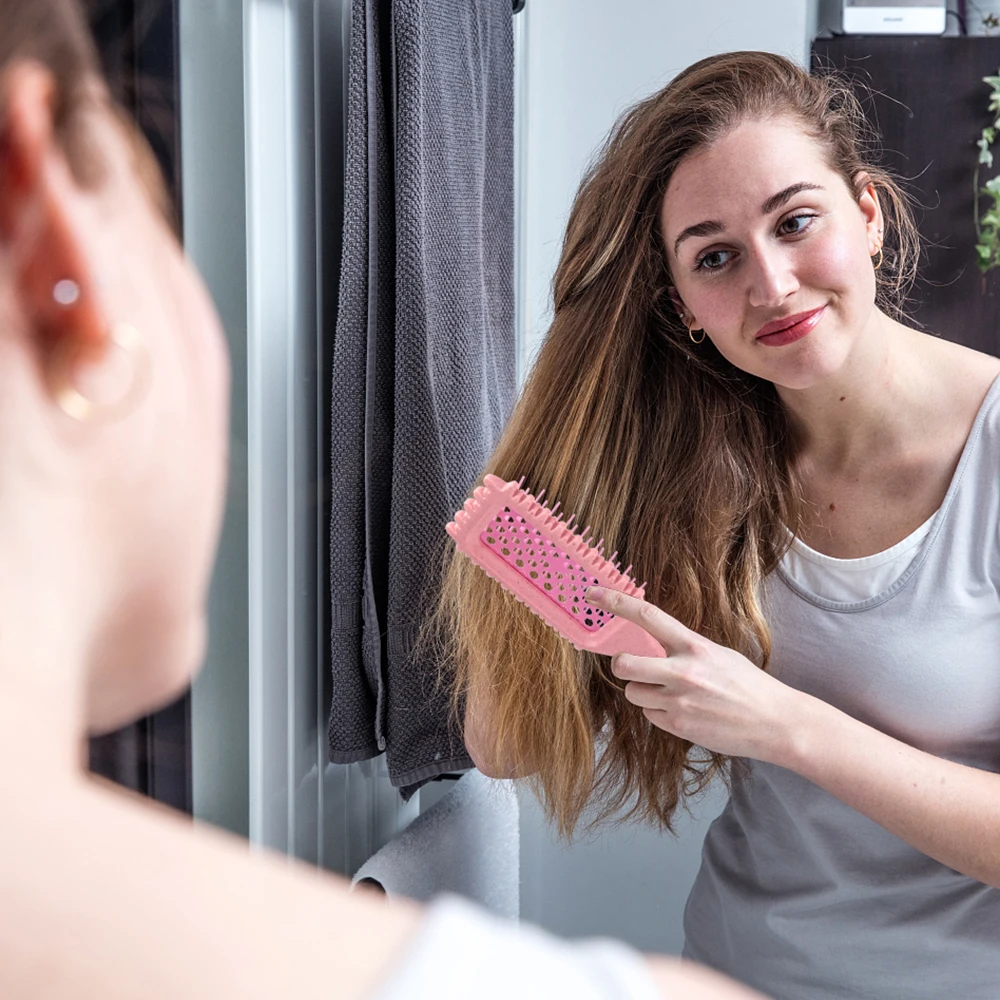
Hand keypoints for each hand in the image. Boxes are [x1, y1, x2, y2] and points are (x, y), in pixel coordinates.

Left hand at [585, 586, 803, 763]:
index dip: (615, 602)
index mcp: (694, 645)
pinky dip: (659, 713)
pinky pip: (649, 715)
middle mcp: (683, 671)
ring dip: (644, 692)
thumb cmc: (747, 685)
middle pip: (624, 664)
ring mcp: (678, 700)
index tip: (592, 594)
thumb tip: (651, 644)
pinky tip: (684, 712)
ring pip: (633, 693)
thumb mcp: (717, 654)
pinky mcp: (678, 725)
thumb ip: (684, 648)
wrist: (774, 722)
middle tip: (633, 666)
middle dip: (622, 665)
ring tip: (672, 694)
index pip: (647, 616)